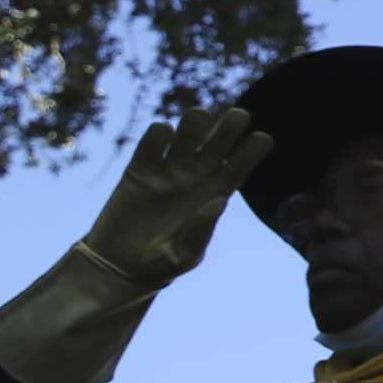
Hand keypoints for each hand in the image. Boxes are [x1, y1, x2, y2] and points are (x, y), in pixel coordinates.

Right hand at [84, 108, 273, 286]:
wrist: (120, 265)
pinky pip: (152, 143)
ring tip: (197, 120)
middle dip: (229, 125)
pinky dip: (158, 133)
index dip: (253, 150)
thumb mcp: (184, 254)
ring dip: (196, 121)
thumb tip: (218, 202)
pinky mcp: (139, 170)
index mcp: (216, 194)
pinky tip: (163, 134)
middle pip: (220, 141)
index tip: (262, 138)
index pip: (241, 165)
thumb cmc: (161, 263)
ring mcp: (169, 170)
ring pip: (189, 133)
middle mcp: (197, 177)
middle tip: (237, 117)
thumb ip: (201, 231)